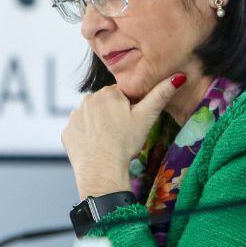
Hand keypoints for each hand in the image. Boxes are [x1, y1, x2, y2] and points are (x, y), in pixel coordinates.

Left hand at [62, 73, 185, 199]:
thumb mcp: (147, 117)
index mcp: (108, 93)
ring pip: (91, 116)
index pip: (121, 95)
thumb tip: (178, 76)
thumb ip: (160, 95)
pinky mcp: (67, 131)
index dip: (129, 108)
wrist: (102, 170)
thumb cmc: (126, 143)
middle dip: (113, 114)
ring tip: (109, 140)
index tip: (131, 122)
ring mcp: (74, 116)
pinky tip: (96, 146)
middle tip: (122, 133)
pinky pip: (79, 130)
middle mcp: (87, 99)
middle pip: (105, 104)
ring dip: (99, 124)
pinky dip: (86, 136)